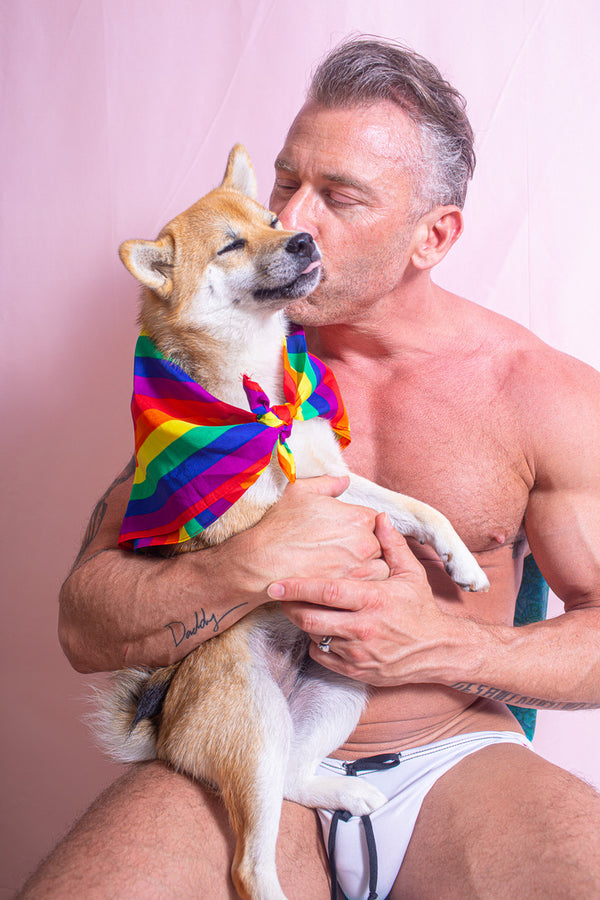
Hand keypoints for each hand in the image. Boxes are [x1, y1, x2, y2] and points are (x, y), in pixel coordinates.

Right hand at [242, 475, 389, 590]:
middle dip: (368, 548)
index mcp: (359, 517)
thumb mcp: (301, 491)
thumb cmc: (280, 525)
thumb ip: (329, 483)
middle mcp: (365, 542)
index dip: (362, 527)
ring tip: (349, 570)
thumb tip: (345, 480)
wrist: (263, 561)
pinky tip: (345, 585)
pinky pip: (368, 590)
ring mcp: (360, 569)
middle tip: (347, 552)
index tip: (348, 533)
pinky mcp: (350, 591)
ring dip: (369, 569)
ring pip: (380, 570)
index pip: (376, 521)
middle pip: (381, 546)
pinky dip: (361, 588)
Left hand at [268, 513, 461, 685]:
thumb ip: (392, 544)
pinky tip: (321, 630)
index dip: (297, 587)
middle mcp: (363, 627)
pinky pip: (322, 656)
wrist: (438, 651)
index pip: (327, 592)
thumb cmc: (421, 608)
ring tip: (300, 608)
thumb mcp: (411, 573)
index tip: (275, 583)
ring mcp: (358, 652)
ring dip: (303, 622)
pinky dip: (315, 642)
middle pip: (311, 618)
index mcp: (374, 599)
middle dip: (289, 607)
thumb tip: (380, 516)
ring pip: (314, 636)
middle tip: (278, 596)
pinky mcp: (355, 670)